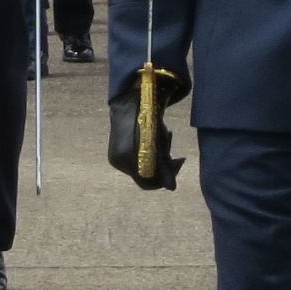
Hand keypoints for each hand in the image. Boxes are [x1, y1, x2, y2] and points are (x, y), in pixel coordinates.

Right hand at [107, 68, 187, 188]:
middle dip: (162, 166)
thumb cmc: (148, 117)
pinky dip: (146, 157)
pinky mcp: (114, 156)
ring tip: (166, 138)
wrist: (129, 101)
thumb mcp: (161, 140)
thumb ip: (165, 165)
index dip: (163, 179)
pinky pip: (134, 164)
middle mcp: (119, 160)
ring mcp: (114, 159)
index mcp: (129, 156)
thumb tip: (172, 188)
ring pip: (141, 169)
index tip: (177, 164)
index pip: (147, 182)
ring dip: (156, 159)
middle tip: (175, 155)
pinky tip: (153, 142)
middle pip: (145, 175)